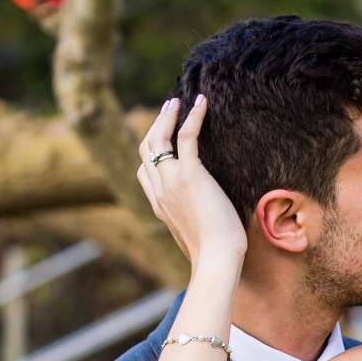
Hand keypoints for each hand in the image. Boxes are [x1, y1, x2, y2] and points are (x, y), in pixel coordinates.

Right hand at [137, 95, 246, 272]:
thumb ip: (192, 222)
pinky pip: (186, 136)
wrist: (217, 259)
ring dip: (167, 116)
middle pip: (145, 150)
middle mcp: (159, 190)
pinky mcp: (190, 175)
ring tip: (177, 101)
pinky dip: (193, 116)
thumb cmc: (214, 254)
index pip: (144, 172)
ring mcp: (171, 181)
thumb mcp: (196, 237)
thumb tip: (203, 221)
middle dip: (154, 126)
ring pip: (158, 139)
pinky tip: (202, 102)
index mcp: (159, 205)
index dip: (151, 152)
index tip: (162, 136)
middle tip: (168, 109)